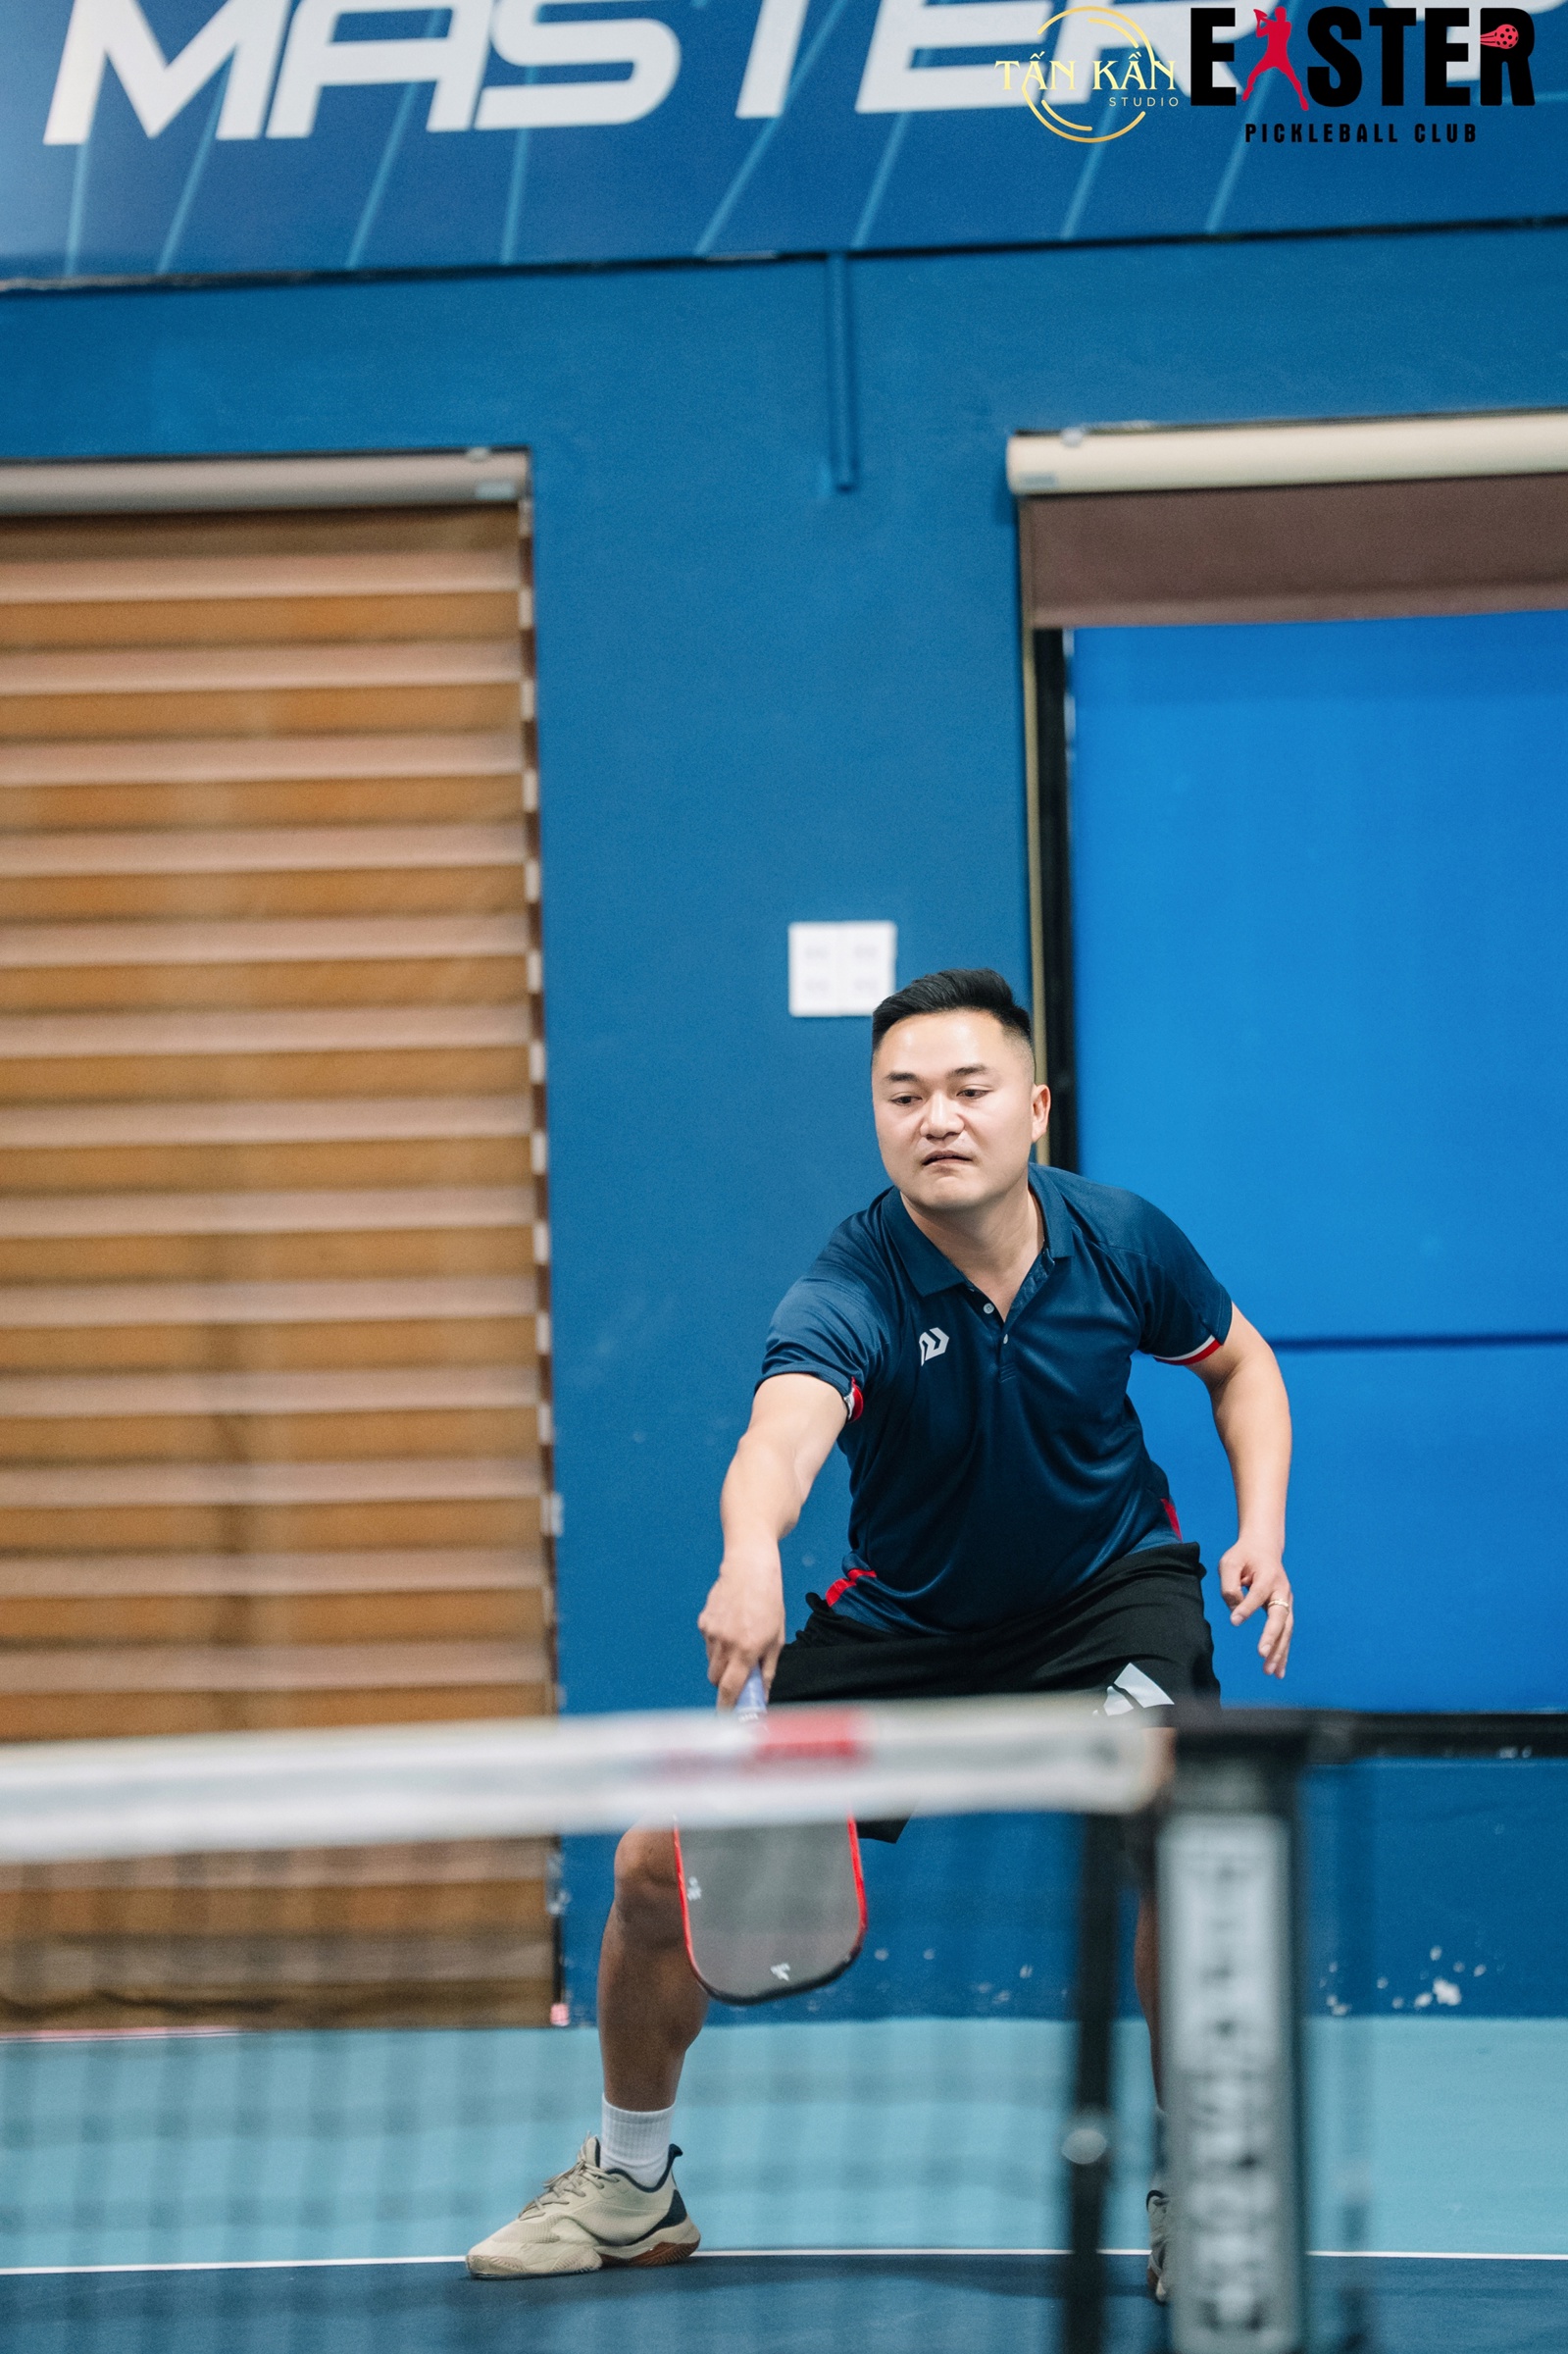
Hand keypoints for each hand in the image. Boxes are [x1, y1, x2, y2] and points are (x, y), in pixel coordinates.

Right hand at [697, 1545, 785, 1706]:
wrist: (749, 1568)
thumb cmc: (768, 1601)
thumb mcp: (776, 1638)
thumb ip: (768, 1669)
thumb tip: (763, 1693)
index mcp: (746, 1650)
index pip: (730, 1689)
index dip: (727, 1707)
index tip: (727, 1718)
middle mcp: (725, 1643)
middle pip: (716, 1680)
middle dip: (727, 1683)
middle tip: (741, 1673)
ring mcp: (711, 1632)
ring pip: (711, 1662)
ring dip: (723, 1662)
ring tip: (739, 1640)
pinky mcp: (703, 1622)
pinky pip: (708, 1643)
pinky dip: (717, 1643)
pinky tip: (730, 1625)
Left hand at [1218, 1537, 1292, 1677]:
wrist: (1264, 1548)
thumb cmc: (1244, 1555)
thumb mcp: (1230, 1562)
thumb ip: (1230, 1585)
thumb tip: (1235, 1611)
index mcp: (1268, 1576)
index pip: (1258, 1595)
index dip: (1247, 1608)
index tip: (1234, 1621)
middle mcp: (1282, 1591)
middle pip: (1280, 1617)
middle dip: (1272, 1637)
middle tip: (1262, 1654)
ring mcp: (1286, 1602)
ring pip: (1286, 1630)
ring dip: (1279, 1652)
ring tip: (1270, 1672)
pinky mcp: (1285, 1611)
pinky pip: (1285, 1634)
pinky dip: (1282, 1652)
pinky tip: (1278, 1670)